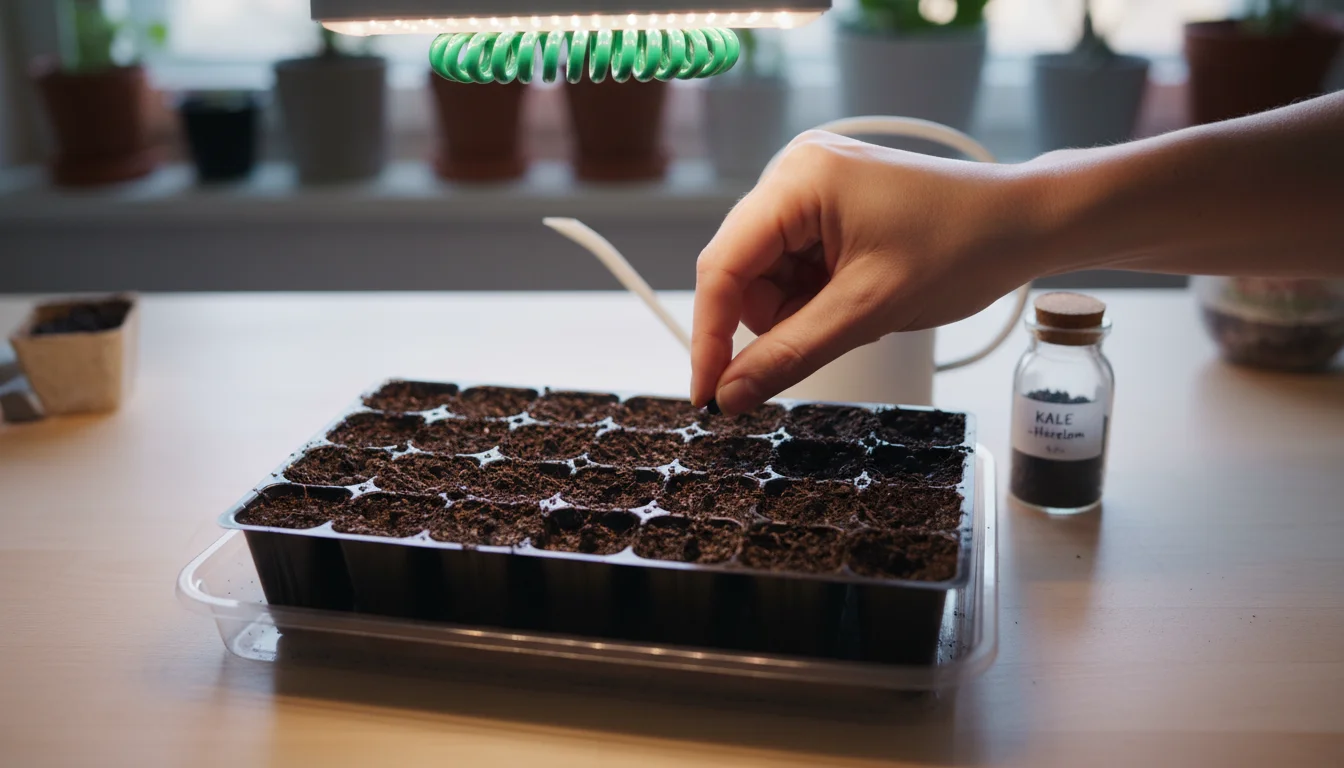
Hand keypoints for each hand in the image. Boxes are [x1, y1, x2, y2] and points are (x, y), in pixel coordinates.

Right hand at [691, 130, 1041, 414]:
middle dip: (769, 320)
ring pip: (763, 276)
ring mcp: (809, 186)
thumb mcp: (868, 312)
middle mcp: (793, 172)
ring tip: (854, 312)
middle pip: (739, 271)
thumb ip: (790, 354)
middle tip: (817, 343)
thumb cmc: (963, 248)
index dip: (710, 336)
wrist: (1023, 224)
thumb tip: (729, 396)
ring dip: (795, 311)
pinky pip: (791, 267)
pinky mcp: (825, 204)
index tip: (707, 394)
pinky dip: (812, 297)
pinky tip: (854, 297)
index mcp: (798, 180)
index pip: (722, 265)